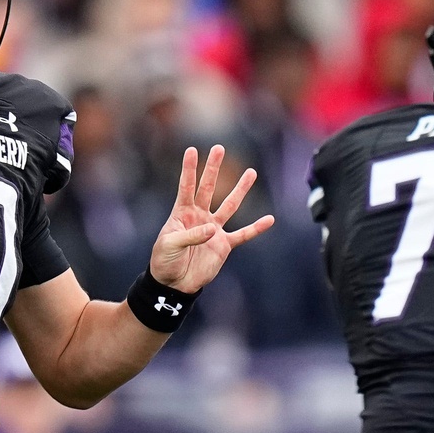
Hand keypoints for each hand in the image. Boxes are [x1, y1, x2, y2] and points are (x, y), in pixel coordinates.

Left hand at [149, 146, 273, 292]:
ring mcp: (213, 230)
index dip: (189, 169)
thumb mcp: (170, 245)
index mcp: (182, 213)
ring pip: (229, 206)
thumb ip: (190, 235)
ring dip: (240, 190)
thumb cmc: (164, 261)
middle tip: (219, 148)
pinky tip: (269, 220)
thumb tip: (213, 228)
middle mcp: (199, 217)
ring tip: (251, 172)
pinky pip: (243, 235)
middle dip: (213, 169)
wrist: (174, 284)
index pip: (186, 187)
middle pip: (208, 188)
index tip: (191, 150)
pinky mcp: (224, 245)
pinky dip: (256, 228)